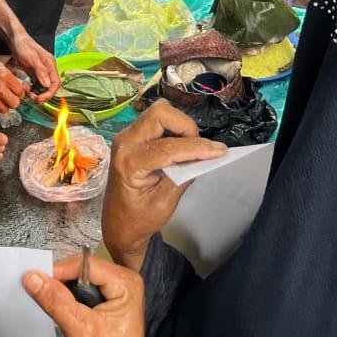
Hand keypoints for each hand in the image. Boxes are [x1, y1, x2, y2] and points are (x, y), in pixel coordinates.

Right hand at [0, 55, 26, 113]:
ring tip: (0, 97)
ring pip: (5, 109)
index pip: (20, 91)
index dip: (20, 92)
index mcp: (4, 75)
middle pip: (15, 104)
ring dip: (4, 104)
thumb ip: (13, 74)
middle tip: (11, 96)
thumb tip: (24, 85)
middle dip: (14, 100)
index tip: (18, 91)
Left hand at [11, 31, 59, 101]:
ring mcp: (42, 71)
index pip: (56, 83)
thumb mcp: (32, 58)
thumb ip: (40, 71)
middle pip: (51, 87)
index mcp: (50, 65)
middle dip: (44, 95)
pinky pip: (37, 85)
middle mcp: (48, 69)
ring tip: (29, 94)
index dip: (50, 93)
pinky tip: (27, 90)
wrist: (15, 40)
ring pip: (44, 87)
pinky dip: (33, 90)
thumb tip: (47, 85)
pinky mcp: (35, 73)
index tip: (40, 98)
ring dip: (38, 94)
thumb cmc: (24, 46)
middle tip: (34, 98)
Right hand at [23, 255, 145, 336]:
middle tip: (39, 290)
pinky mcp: (108, 304)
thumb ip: (57, 302)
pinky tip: (61, 309)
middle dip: (61, 281)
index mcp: (127, 283)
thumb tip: (34, 277)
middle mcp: (125, 283)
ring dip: (63, 291)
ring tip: (49, 302)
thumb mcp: (80, 332)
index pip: (86, 264)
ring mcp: (117, 293)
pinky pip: (83, 292)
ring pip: (81, 281)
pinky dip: (68, 299)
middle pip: (83, 270)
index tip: (35, 277)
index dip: (60, 270)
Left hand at [102, 100, 226, 272]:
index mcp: (129, 163)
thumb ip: (183, 178)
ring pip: (159, 113)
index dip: (196, 147)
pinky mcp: (133, 135)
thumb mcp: (164, 204)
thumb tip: (204, 158)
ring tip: (191, 149)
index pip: (168, 147)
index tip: (219, 151)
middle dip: (186, 126)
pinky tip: (181, 147)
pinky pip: (157, 120)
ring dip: (180, 126)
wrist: (117, 223)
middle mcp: (125, 142)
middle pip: (160, 114)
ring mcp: (127, 135)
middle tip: (199, 148)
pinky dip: (174, 128)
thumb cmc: (138, 219)